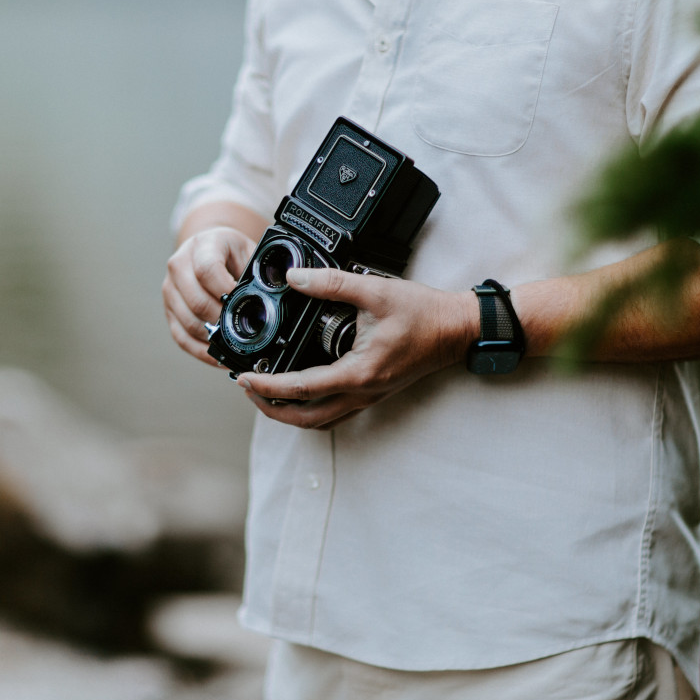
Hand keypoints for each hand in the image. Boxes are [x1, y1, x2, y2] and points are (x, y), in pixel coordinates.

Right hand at [164, 226, 256, 366]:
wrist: (209, 248)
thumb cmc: (232, 252)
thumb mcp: (249, 250)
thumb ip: (260, 269)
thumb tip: (286, 288)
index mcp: (202, 245)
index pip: (206, 270)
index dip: (225, 291)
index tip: (243, 302)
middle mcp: (179, 265)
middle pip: (196, 301)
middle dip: (222, 320)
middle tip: (242, 329)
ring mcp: (170, 289)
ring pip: (187, 322)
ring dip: (212, 338)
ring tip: (233, 346)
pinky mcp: (169, 310)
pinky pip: (181, 336)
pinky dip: (200, 350)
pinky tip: (218, 356)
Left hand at [237, 268, 475, 428]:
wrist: (456, 329)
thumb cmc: (423, 313)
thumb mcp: (374, 291)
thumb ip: (331, 283)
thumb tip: (295, 278)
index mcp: (358, 373)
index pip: (300, 388)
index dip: (266, 385)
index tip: (243, 376)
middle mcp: (362, 393)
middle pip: (304, 418)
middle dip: (270, 407)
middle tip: (246, 388)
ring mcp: (369, 397)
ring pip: (319, 422)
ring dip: (288, 413)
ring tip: (265, 392)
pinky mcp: (373, 393)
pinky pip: (334, 413)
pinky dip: (309, 409)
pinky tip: (299, 390)